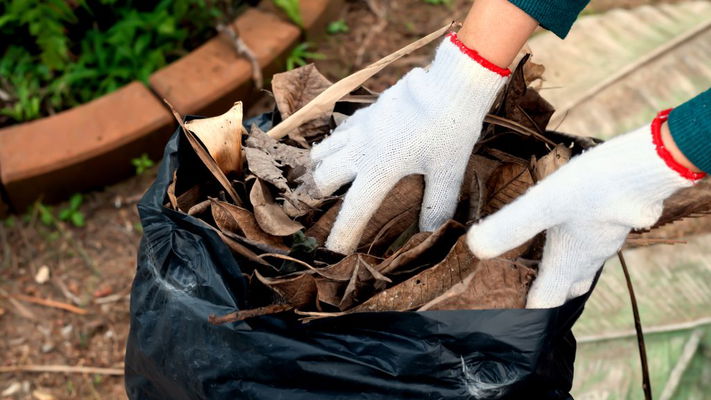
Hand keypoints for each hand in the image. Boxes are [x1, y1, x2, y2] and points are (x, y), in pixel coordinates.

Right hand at [311, 33, 509, 253]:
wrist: (449, 83)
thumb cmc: (450, 129)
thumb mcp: (448, 172)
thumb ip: (436, 205)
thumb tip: (431, 234)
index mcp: (379, 169)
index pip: (354, 211)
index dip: (342, 234)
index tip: (332, 253)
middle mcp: (360, 149)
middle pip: (322, 178)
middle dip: (319, 196)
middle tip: (322, 209)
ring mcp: (359, 128)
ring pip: (322, 151)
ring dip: (319, 169)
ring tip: (323, 181)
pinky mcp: (365, 112)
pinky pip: (337, 132)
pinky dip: (332, 145)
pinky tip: (342, 149)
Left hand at [467, 110, 704, 307]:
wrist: (649, 167)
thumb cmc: (595, 188)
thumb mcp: (544, 204)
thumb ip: (511, 226)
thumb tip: (474, 248)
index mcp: (569, 261)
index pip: (547, 300)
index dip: (528, 312)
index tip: (508, 319)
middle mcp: (590, 256)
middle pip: (568, 286)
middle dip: (549, 294)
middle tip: (526, 294)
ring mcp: (607, 238)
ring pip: (584, 263)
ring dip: (564, 269)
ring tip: (543, 263)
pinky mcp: (616, 218)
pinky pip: (595, 240)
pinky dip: (579, 243)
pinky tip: (572, 225)